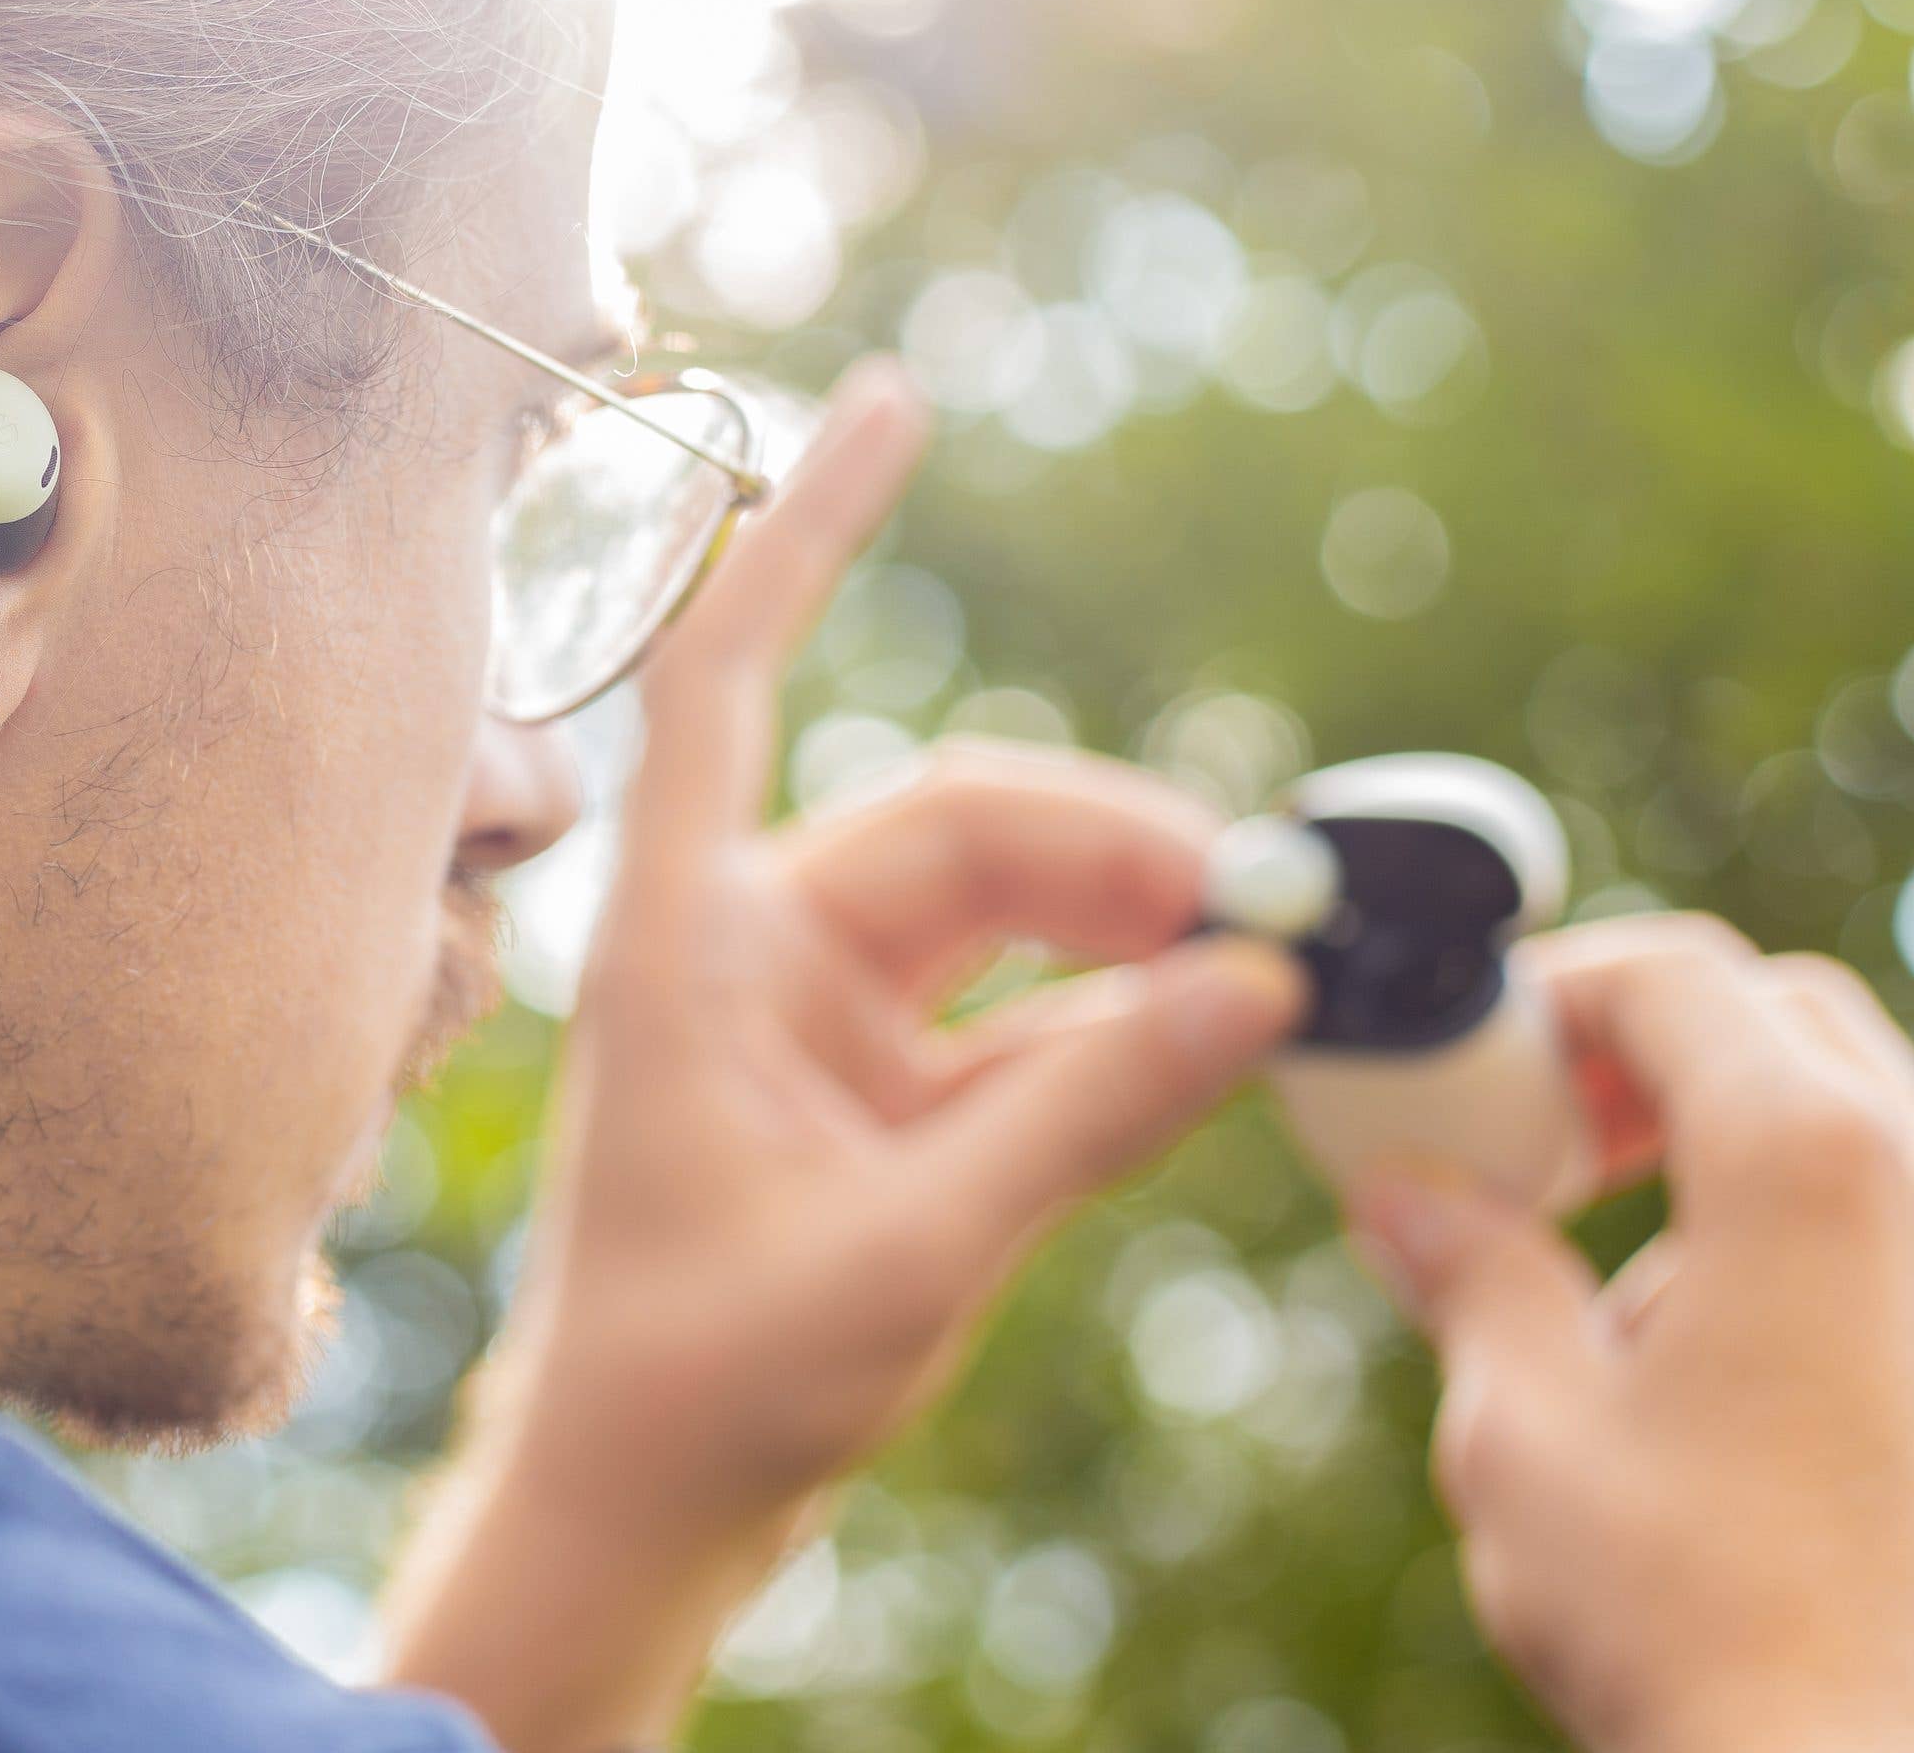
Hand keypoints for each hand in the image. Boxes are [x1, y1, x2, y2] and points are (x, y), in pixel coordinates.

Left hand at [379, 361, 1306, 1749]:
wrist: (640, 1515)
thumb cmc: (702, 1389)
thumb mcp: (904, 1253)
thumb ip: (1082, 1112)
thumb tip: (1254, 985)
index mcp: (689, 943)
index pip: (732, 677)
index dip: (806, 527)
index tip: (891, 398)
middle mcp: (753, 947)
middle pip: (958, 821)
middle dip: (1118, 844)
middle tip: (1270, 913)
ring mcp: (820, 1015)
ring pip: (1008, 904)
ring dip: (1138, 920)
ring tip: (1274, 969)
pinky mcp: (881, 1089)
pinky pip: (1030, 1007)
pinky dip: (1129, 1011)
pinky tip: (1228, 1031)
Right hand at [1350, 916, 1913, 1752]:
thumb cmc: (1693, 1609)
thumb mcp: (1524, 1425)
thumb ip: (1470, 1272)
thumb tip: (1404, 1193)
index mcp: (1807, 1167)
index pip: (1675, 975)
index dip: (1548, 989)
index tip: (1463, 1061)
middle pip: (1780, 1013)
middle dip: (1644, 1037)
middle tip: (1535, 1125)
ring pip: (1849, 1109)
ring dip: (1718, 1123)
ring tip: (1596, 1242)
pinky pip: (1891, 1216)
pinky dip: (1784, 1211)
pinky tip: (1692, 1339)